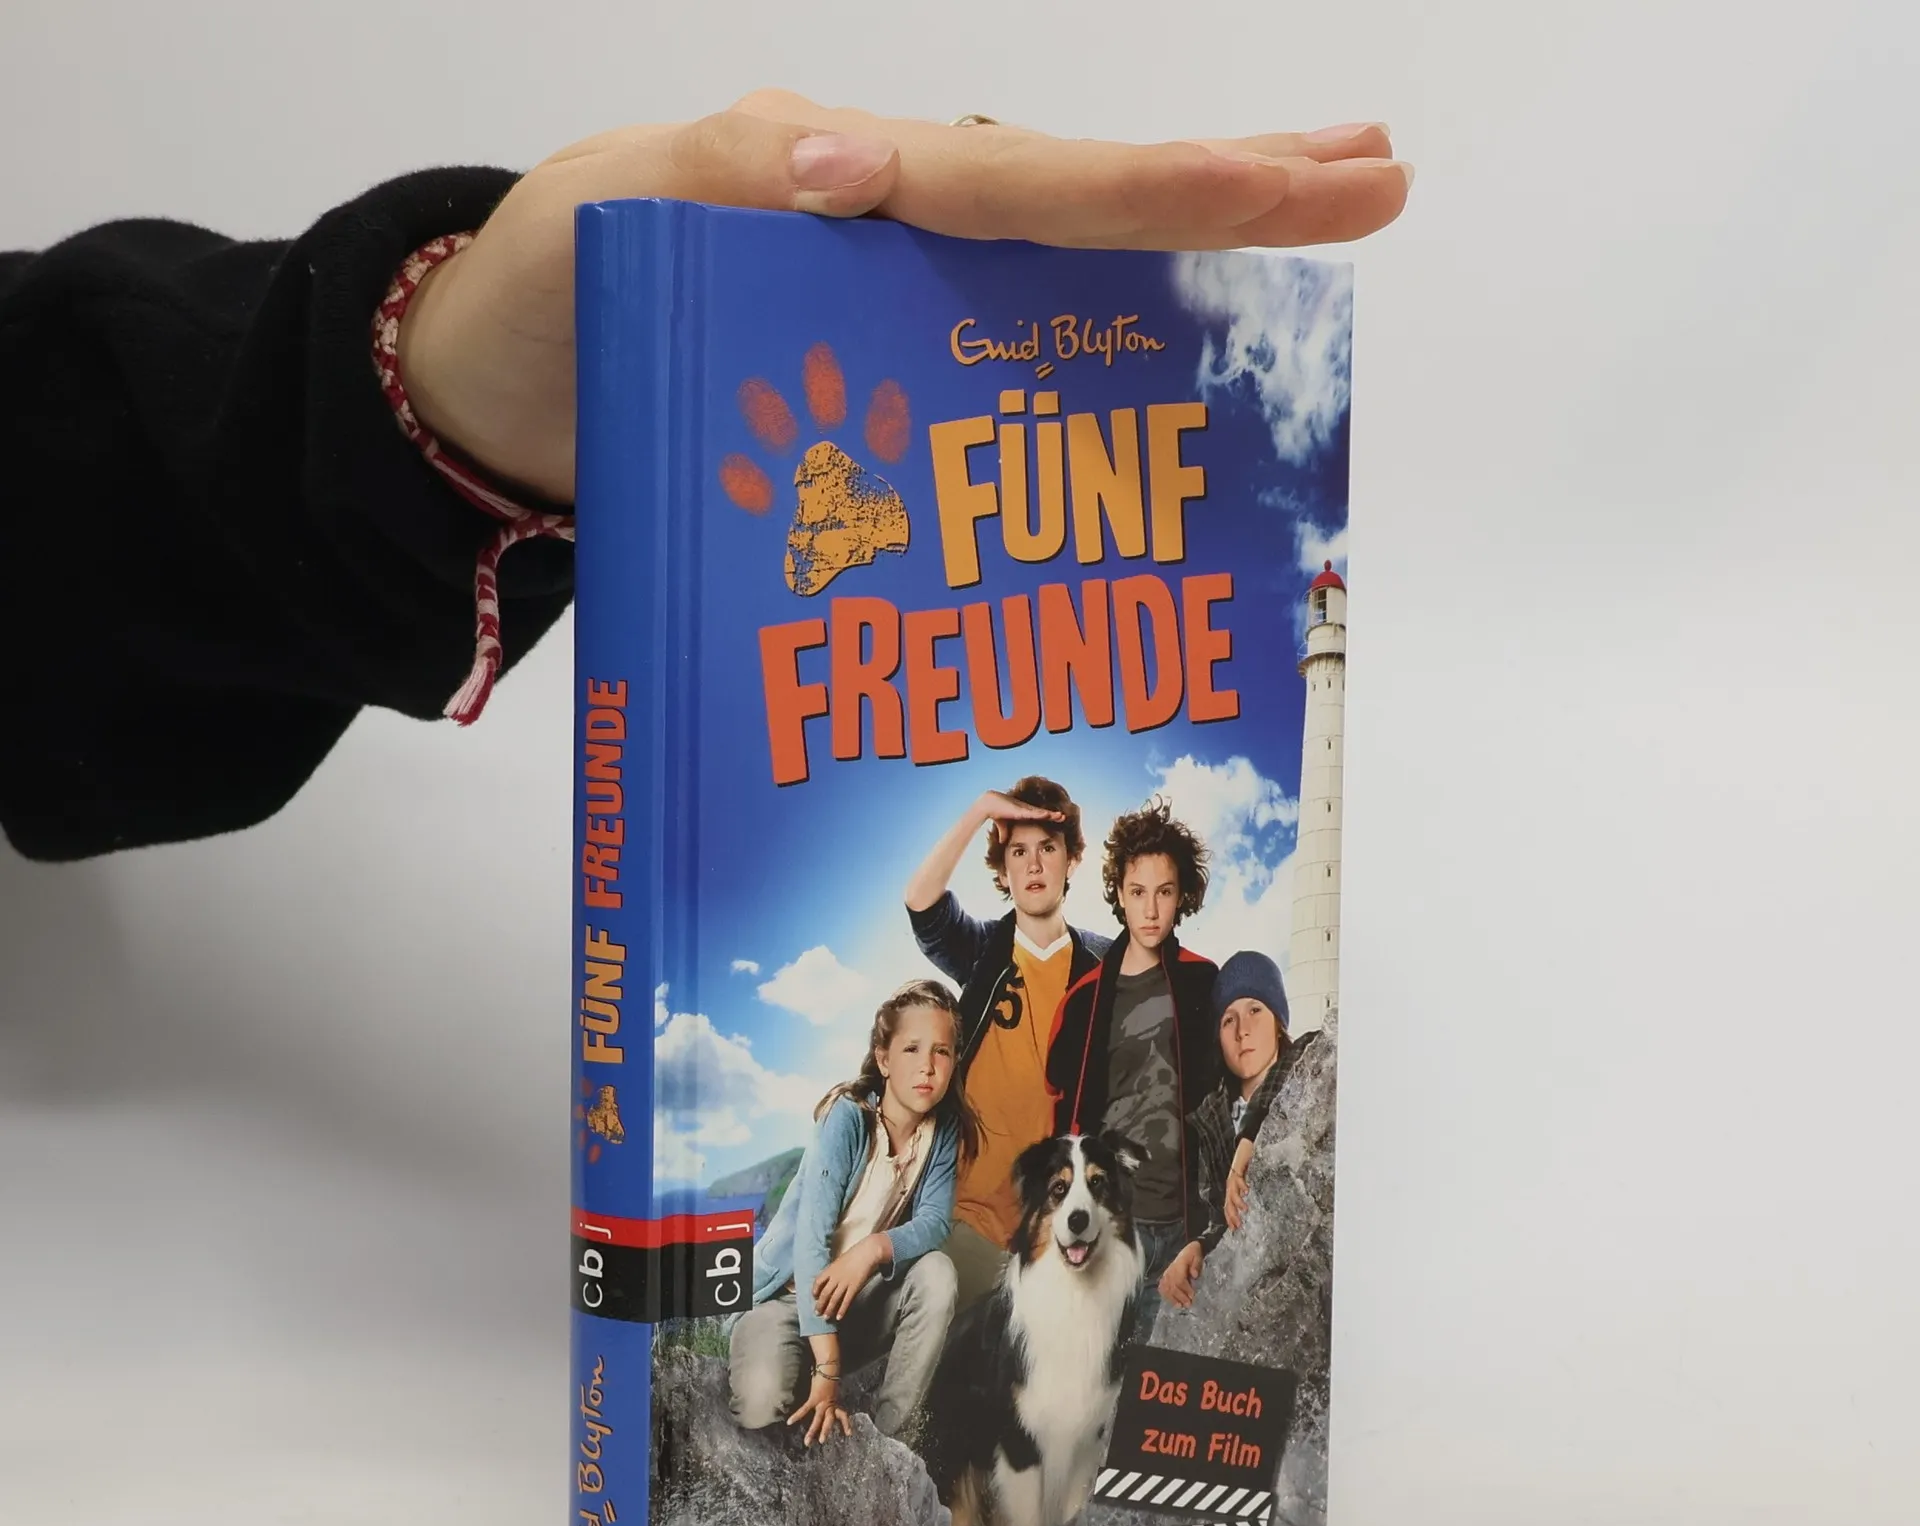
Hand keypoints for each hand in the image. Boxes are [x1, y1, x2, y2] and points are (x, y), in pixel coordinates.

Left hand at [398, 91, 1409, 501]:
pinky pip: (1013, 362)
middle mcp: (897, 234)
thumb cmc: (554, 299)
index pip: (1042, 189)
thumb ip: (727, 178)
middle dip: (1237, 195)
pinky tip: (1177, 375)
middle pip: (1090, 210)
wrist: (501, 389)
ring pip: (1071, 275)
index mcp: (852, 187)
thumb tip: (859, 163)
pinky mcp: (885, 378)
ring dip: (1197, 259)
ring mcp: (899, 306)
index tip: (1315, 178)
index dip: (1179, 190)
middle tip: (1380, 179)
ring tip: (1319, 234)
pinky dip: (1105, 358)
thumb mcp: (615, 217)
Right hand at [788, 1370, 851, 1445]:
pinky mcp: (814, 1398)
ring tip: (807, 1442)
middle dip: (826, 1431)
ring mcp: (822, 1403)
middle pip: (829, 1420)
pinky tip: (789, 1422)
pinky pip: (805, 1409)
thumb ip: (831, 1396)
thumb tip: (829, 1397)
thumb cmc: (830, 1376)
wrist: (829, 1368)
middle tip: (822, 1441)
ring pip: (818, 1419)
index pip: (843, 1415)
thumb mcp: (833, 1389)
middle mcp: (830, 1405)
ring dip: (813, 1431)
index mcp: (835, 1403)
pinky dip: (797, 1416)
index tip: (849, 1434)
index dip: (846, 1424)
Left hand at [811, 1237, 881, 1321]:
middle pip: (825, 1293)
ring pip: (834, 1299)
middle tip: (817, 1313)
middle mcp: (835, 1277)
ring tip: (826, 1317)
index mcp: (830, 1269)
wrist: (866, 1253)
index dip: (815, 1290)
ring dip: (829, 1310)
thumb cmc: (854, 1254)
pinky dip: (842, 1310)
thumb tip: (830, 1279)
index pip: (818, 1281)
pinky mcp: (854, 1287)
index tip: (814, 1297)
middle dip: (820, 1304)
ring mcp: (844, 1283)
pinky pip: (846, 1301)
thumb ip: (834, 1270)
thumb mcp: (840, 1261)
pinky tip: (839, 1317)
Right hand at [979, 788, 1064, 826]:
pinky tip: (1049, 814)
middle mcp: (1026, 810)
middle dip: (1053, 815)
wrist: (989, 805)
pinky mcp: (1020, 810)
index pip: (1039, 816)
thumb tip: (1002, 842)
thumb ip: (1004, 833)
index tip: (1057, 819)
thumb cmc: (996, 813)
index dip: (1048, 817)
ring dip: (1051, 814)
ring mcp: (1024, 809)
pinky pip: (1033, 812)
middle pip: (1043, 813)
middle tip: (1063, 817)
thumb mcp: (1002, 826)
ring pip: (1041, 812)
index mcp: (1024, 813)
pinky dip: (1041, 814)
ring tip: (1061, 816)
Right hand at [1158, 1240, 1202, 1309]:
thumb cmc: (1193, 1254)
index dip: (1185, 1289)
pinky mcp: (1165, 1277)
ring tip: (1180, 1306)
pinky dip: (1166, 1296)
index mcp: (1179, 1264)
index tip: (1192, 1295)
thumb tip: (1194, 1275)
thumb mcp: (1197, 1255)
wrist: (1187, 1249)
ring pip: (1166, 1288)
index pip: (1179, 1279)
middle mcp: (1170, 1270)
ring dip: (1172, 1298)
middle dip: (1180, 1296)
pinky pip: (1162, 1287)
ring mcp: (1166, 1274)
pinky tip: (1172, 1302)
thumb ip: (1196, 1264)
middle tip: (1188, 1304)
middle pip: (1172, 1286)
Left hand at [1224, 1138, 1255, 1231]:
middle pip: (1228, 1201)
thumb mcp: (1251, 1180)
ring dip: (1237, 1201)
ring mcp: (1233, 1175)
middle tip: (1238, 1225)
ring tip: (1244, 1209)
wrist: (1247, 1146)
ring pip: (1232, 1191)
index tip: (1234, 1229)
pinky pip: (1238, 1177)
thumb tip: (1261, 1202)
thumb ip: (1251, 1190)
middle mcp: (1231, 1183)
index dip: (1230, 1217)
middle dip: (1232, 1214)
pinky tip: (1247, 1191)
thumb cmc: (1249, 1163)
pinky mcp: (1237, 1167)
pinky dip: (1242, 1185)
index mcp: (1233, 1188)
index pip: (1229, 1205)